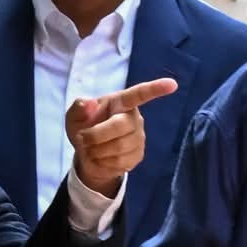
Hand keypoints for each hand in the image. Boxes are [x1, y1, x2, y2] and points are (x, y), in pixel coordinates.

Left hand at [65, 77, 178, 196]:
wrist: (89, 154)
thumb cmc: (84, 127)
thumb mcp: (74, 116)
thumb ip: (78, 108)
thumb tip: (88, 103)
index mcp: (120, 102)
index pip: (139, 94)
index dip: (155, 89)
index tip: (172, 84)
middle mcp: (134, 117)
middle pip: (121, 126)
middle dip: (96, 134)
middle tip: (82, 138)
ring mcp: (138, 137)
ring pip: (120, 146)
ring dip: (97, 150)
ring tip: (90, 148)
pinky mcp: (138, 155)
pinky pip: (120, 161)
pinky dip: (103, 162)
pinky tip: (100, 157)